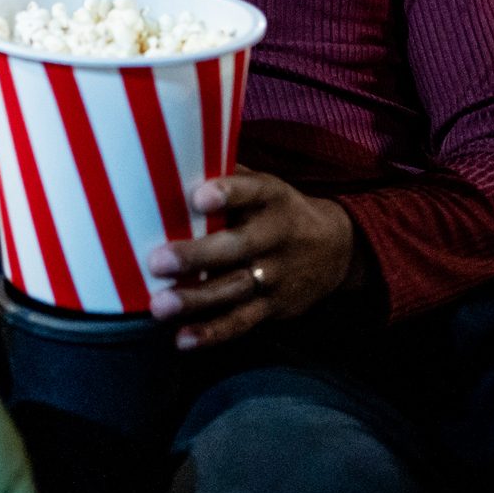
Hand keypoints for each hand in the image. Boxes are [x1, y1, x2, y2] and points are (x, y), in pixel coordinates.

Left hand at [147, 169, 354, 348]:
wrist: (336, 249)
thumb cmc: (276, 210)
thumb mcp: (262, 185)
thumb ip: (225, 174)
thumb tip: (171, 153)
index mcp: (271, 198)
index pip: (251, 191)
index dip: (228, 193)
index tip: (199, 195)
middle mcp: (275, 236)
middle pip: (236, 246)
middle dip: (196, 255)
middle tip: (157, 260)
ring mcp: (276, 275)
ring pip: (234, 289)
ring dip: (196, 300)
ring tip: (159, 306)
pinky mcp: (274, 307)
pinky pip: (242, 322)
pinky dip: (213, 333)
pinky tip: (182, 339)